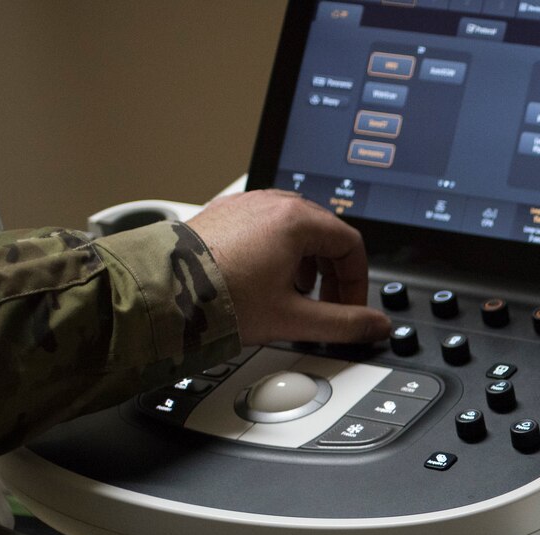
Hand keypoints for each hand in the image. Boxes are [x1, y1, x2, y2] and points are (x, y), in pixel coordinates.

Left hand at [186, 190, 391, 346]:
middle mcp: (272, 204)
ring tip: (294, 294)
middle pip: (325, 234)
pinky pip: (264, 228)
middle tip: (326, 305)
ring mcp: (245, 205)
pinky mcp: (223, 215)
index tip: (350, 307)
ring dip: (306, 263)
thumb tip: (376, 326)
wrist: (163, 292)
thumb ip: (345, 324)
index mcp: (297, 220)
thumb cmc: (222, 299)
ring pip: (295, 229)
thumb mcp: (295, 318)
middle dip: (332, 274)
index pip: (351, 245)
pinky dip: (277, 253)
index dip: (358, 282)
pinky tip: (263, 282)